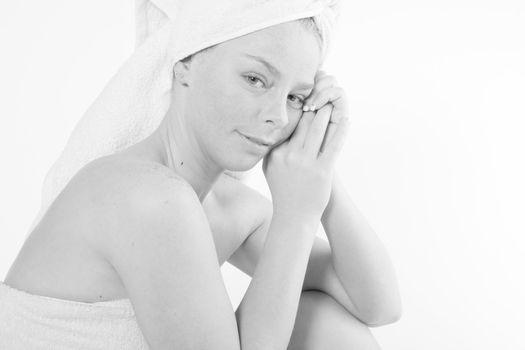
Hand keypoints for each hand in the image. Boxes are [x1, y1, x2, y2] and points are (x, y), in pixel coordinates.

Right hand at [262, 71, 349, 221]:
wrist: (294, 216)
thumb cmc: (283, 190)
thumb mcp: (269, 168)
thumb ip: (270, 147)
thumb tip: (272, 126)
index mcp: (276, 153)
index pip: (288, 124)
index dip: (297, 108)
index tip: (304, 96)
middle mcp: (289, 155)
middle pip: (304, 122)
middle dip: (313, 105)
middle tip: (320, 92)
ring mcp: (306, 163)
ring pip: (318, 129)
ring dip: (326, 112)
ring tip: (331, 101)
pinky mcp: (323, 171)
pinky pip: (333, 145)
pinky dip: (341, 130)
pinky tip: (345, 120)